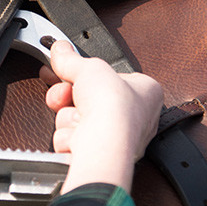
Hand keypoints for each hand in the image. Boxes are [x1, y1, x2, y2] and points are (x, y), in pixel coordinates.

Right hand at [41, 41, 162, 192]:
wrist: (104, 144)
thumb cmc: (114, 107)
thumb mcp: (89, 67)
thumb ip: (71, 58)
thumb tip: (60, 49)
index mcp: (146, 92)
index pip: (109, 78)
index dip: (85, 75)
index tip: (67, 71)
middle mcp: (136, 118)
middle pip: (88, 100)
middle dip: (69, 97)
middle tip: (64, 93)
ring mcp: (116, 139)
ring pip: (77, 120)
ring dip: (68, 118)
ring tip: (78, 119)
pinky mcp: (98, 156)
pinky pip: (73, 140)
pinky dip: (69, 137)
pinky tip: (77, 137)